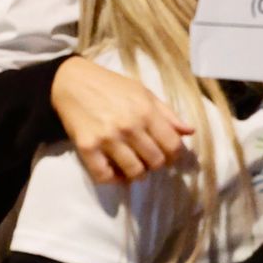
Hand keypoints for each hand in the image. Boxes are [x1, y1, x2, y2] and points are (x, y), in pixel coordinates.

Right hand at [51, 54, 192, 182]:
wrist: (73, 82)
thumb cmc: (112, 86)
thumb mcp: (144, 93)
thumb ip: (167, 114)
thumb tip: (189, 132)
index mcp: (147, 112)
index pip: (173, 145)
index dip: (175, 155)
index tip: (169, 154)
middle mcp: (129, 127)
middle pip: (156, 161)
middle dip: (157, 164)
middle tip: (150, 160)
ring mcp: (107, 139)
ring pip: (134, 172)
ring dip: (138, 174)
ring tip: (136, 167)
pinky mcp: (87, 148)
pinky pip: (104, 176)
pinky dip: (113, 180)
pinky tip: (116, 172)